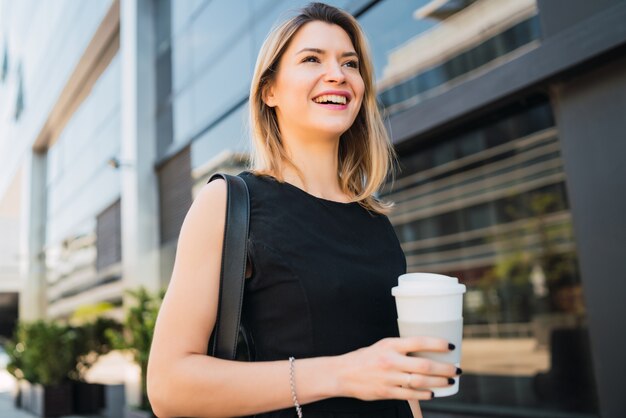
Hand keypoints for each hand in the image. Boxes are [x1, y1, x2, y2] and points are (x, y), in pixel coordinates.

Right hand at [334, 336, 459, 400]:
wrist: (342, 374)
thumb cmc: (364, 358)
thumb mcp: (381, 346)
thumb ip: (400, 348)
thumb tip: (425, 350)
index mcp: (390, 345)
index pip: (418, 341)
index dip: (437, 343)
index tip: (451, 346)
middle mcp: (390, 361)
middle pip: (424, 365)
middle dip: (445, 368)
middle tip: (457, 369)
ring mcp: (389, 378)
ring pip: (420, 381)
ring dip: (439, 382)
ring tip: (450, 381)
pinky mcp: (386, 392)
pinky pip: (410, 394)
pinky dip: (424, 394)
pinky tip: (433, 393)